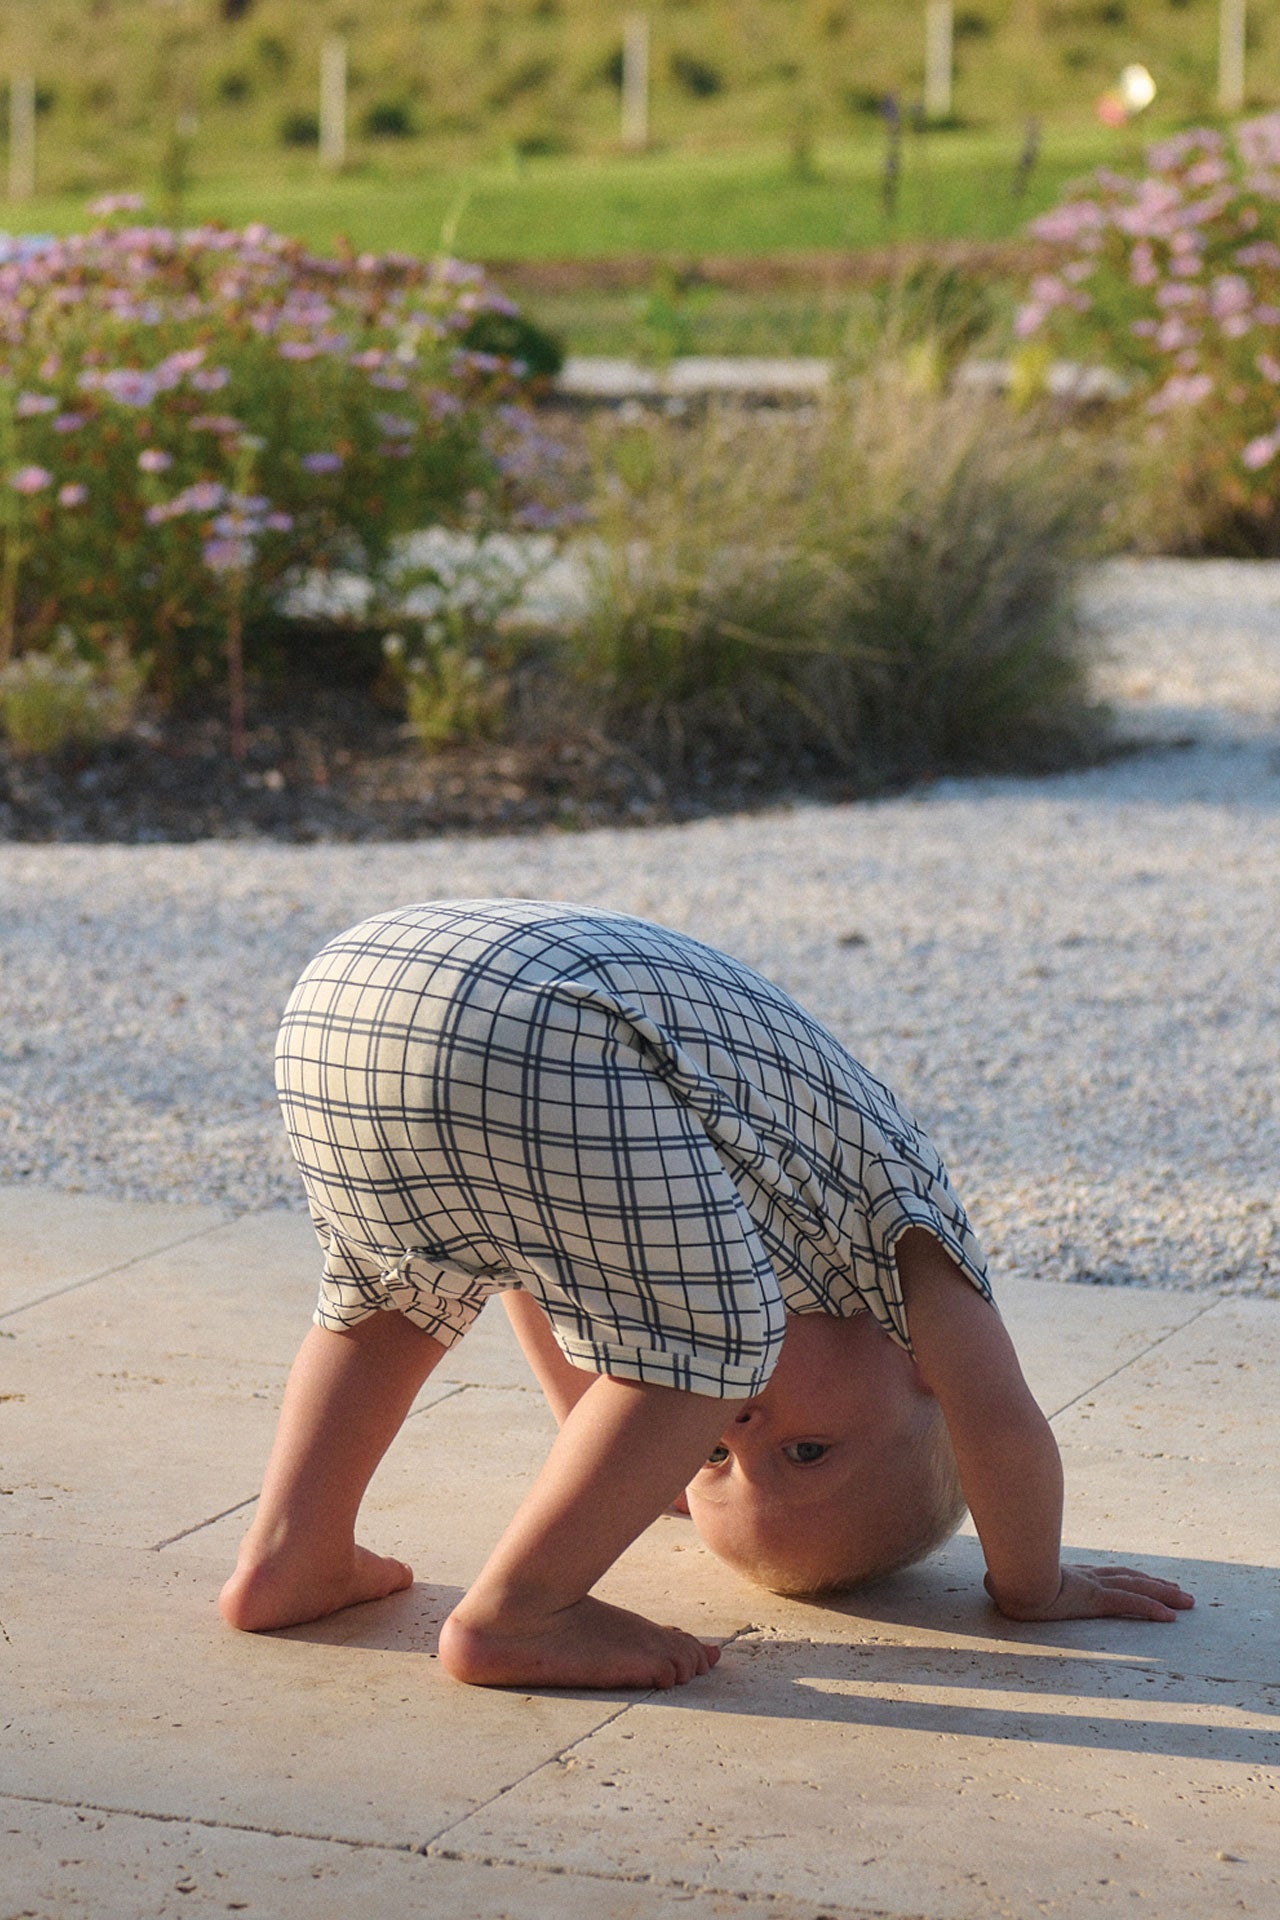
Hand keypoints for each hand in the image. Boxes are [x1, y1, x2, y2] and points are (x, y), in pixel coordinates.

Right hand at [987, 1562, 1194, 1623]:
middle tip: (1182, 1591)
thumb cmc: (1003, 1579)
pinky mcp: (1095, 1599)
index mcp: (1072, 1576)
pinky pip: (1130, 1605)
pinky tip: (1171, 1617)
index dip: (1132, 1577)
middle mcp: (1087, 1578)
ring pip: (1137, 1589)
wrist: (1007, 1578)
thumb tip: (989, 1582)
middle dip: (1157, 1585)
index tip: (1149, 1580)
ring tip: (1188, 1601)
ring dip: (1165, 1595)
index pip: (1109, 1576)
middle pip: (1130, 1579)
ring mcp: (1092, 1587)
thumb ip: (1004, 1583)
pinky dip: (1153, 1609)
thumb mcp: (1006, 1582)